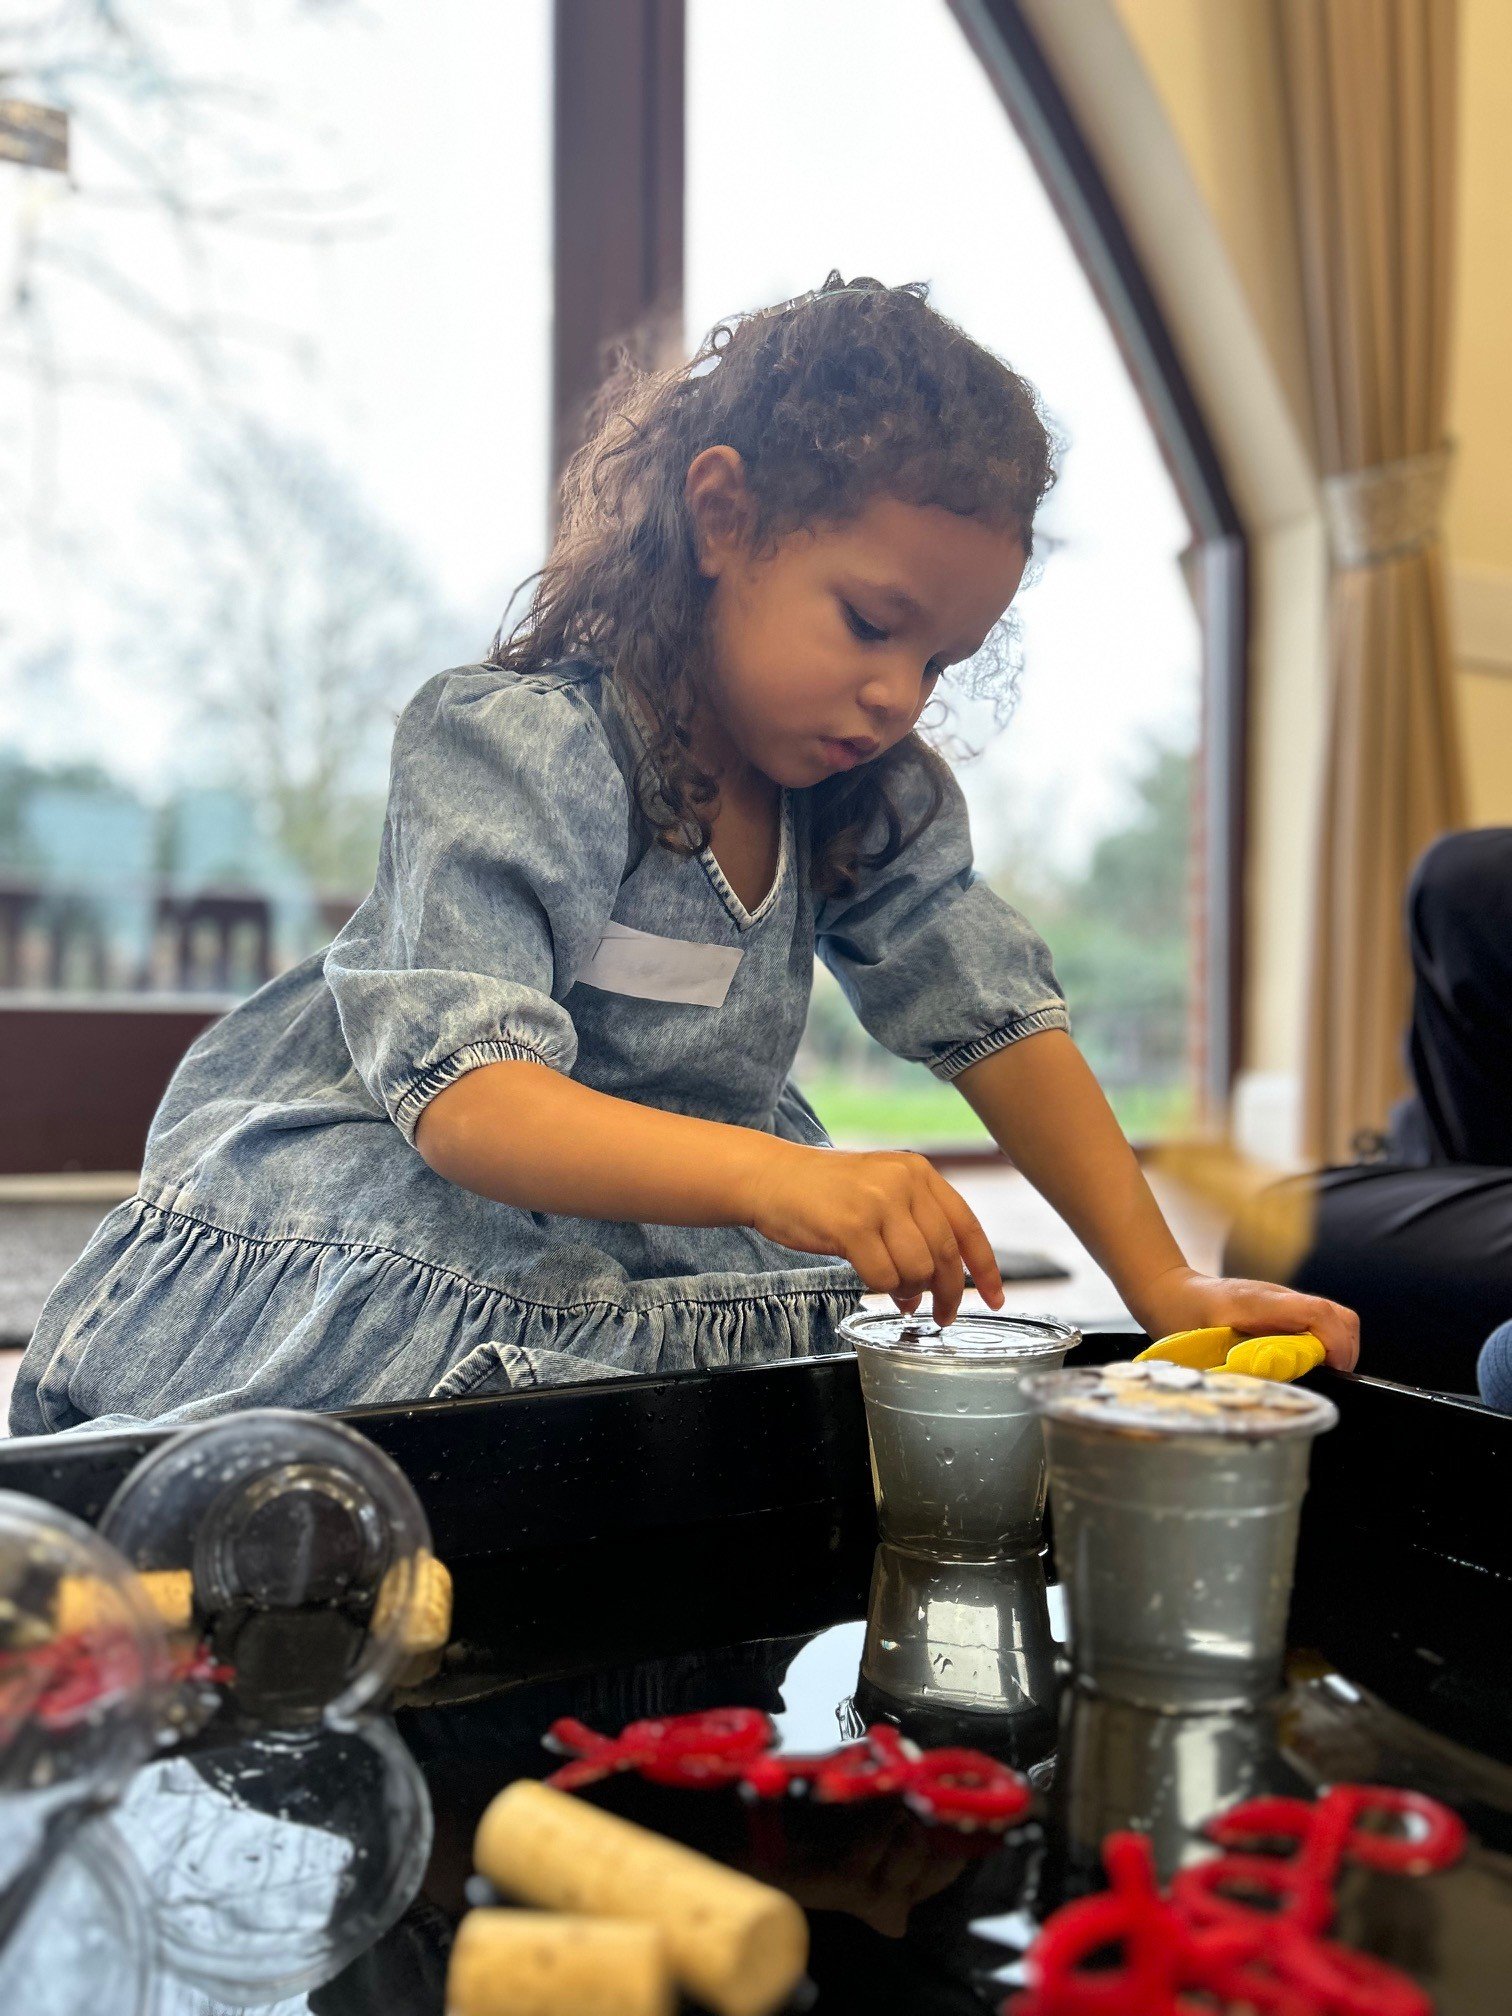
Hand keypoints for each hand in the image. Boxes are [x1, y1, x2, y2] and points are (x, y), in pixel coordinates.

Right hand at [743, 1143, 1004, 1326]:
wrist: (770, 1177)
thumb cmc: (823, 1193)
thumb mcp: (880, 1193)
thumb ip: (914, 1230)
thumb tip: (937, 1286)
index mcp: (919, 1172)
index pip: (967, 1226)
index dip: (986, 1267)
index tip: (997, 1297)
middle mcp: (905, 1181)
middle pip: (945, 1253)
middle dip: (949, 1293)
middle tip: (942, 1315)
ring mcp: (878, 1201)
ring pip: (917, 1268)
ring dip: (910, 1291)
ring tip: (899, 1295)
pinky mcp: (852, 1224)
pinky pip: (883, 1275)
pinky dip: (882, 1289)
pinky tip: (876, 1284)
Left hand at [1130, 1266, 1359, 1372]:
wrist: (1170, 1292)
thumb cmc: (1182, 1319)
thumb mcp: (1203, 1346)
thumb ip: (1238, 1365)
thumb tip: (1271, 1386)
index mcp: (1262, 1303)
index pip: (1321, 1314)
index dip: (1338, 1344)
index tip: (1336, 1372)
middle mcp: (1279, 1299)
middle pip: (1339, 1316)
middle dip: (1345, 1350)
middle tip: (1331, 1379)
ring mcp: (1282, 1303)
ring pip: (1332, 1318)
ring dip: (1335, 1347)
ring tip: (1320, 1374)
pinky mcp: (1281, 1310)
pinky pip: (1316, 1322)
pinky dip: (1321, 1344)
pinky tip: (1302, 1363)